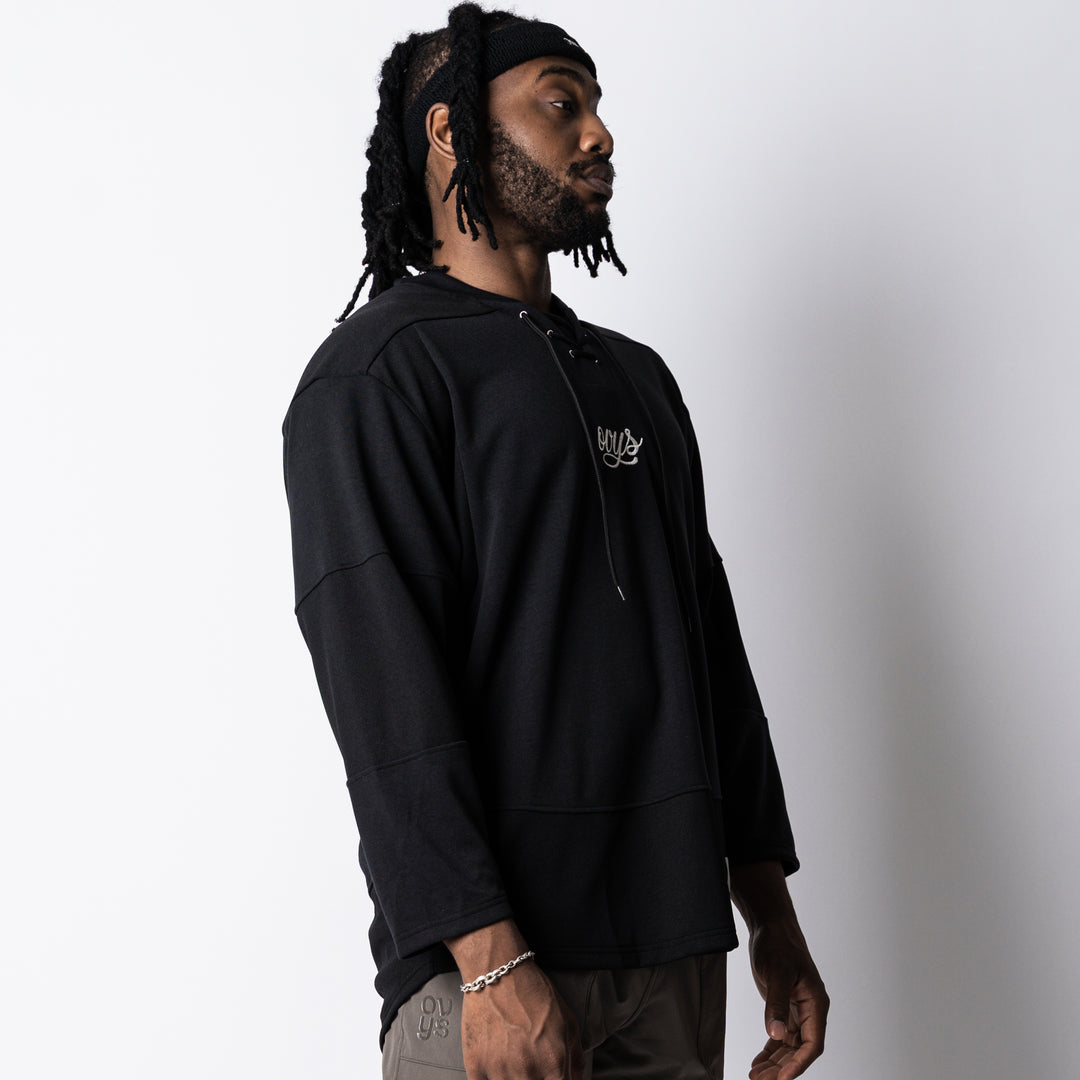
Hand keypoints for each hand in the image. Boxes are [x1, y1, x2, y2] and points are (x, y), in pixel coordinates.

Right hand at [445, 919, 583, 1079]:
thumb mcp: (567, 1020)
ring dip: (511, 1077)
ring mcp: (499, 1071)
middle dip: (534, 1078)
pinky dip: (490, 1076)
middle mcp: (527, 1072)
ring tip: (512, 1055)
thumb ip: (575, 1057)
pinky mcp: (475, 1066)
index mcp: (553, 1063)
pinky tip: (495, 1060)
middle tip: (529, 1059)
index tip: (551, 1078)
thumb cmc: (531, 990)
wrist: (498, 971)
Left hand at [728, 861, 827, 1079]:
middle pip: (800, 1050)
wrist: (770, 926)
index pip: (813, 1043)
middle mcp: (810, 1010)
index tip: (781, 1079)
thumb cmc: (778, 943)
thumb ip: (775, 1004)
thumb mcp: (776, 972)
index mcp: (816, 1003)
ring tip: (756, 1076)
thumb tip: (776, 1035)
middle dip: (782, 1068)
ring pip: (790, 1046)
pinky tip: (758, 1062)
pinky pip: (781, 1036)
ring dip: (774, 1063)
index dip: (798, 1064)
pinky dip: (770, 1051)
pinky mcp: (785, 1007)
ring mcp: (798, 1010)